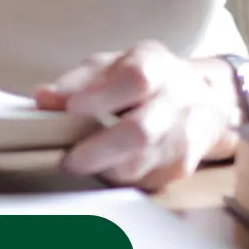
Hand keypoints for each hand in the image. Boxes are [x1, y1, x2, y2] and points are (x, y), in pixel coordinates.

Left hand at [33, 41, 241, 190]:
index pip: (135, 79)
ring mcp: (185, 138)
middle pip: (141, 132)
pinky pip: (145, 181)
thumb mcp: (111, 67)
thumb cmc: (145, 81)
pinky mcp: (182, 168)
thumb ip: (76, 82)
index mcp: (157, 67)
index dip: (101, 96)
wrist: (204, 102)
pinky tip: (107, 168)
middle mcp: (178, 101)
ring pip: (142, 165)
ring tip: (82, 162)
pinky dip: (119, 179)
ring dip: (105, 169)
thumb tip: (44, 98)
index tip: (72, 109)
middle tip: (69, 159)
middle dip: (99, 149)